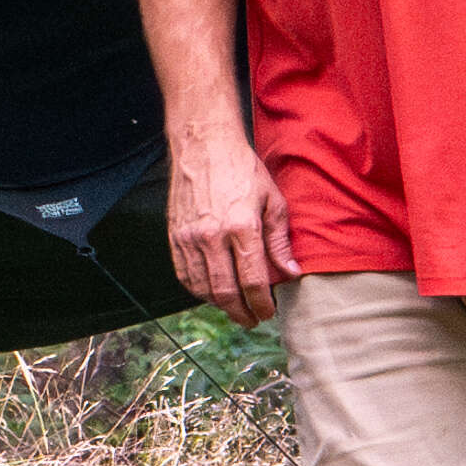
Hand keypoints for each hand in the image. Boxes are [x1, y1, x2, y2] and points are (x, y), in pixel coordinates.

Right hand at [167, 131, 286, 324]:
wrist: (203, 145)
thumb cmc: (241, 169)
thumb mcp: (272, 200)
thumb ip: (280, 240)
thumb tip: (290, 273)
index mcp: (242, 227)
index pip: (253, 281)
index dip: (262, 304)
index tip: (268, 312)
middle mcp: (212, 236)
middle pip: (226, 292)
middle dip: (241, 312)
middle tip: (252, 320)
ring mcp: (190, 237)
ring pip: (202, 288)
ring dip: (220, 305)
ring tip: (235, 309)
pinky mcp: (175, 236)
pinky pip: (184, 275)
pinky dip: (198, 291)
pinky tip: (211, 293)